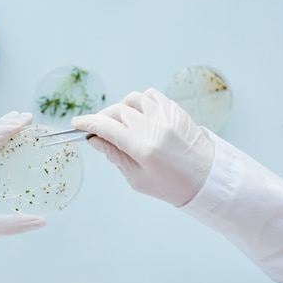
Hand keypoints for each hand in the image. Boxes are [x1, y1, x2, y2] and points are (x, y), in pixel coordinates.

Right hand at [71, 88, 214, 206]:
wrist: (207, 179)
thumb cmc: (170, 185)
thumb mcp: (136, 178)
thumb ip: (114, 155)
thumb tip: (94, 139)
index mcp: (142, 148)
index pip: (107, 127)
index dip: (88, 123)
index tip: (76, 123)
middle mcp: (154, 127)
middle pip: (117, 111)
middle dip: (104, 118)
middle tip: (100, 129)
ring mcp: (167, 115)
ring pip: (134, 99)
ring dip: (122, 108)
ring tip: (121, 122)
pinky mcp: (176, 110)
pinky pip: (152, 96)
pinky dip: (140, 103)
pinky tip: (140, 115)